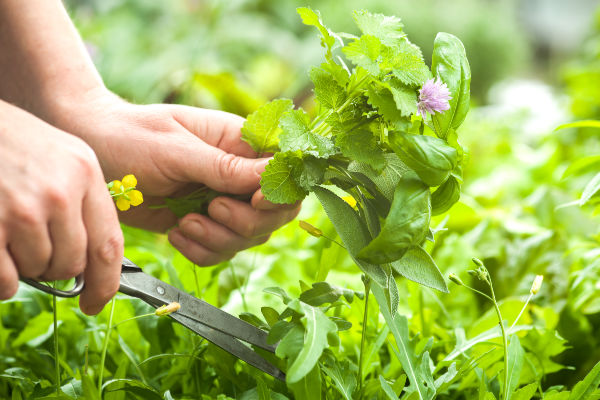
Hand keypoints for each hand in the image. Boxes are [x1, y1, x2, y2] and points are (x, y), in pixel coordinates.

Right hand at [0, 101, 122, 314]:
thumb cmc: (12, 144)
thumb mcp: (62, 157)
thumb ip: (82, 202)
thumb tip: (89, 262)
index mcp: (84, 174)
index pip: (108, 244)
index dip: (106, 283)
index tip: (96, 301)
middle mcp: (59, 192)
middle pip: (72, 263)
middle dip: (55, 267)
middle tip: (33, 245)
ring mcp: (23, 208)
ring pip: (38, 270)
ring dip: (24, 265)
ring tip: (9, 231)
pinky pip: (7, 281)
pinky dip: (2, 280)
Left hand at [52, 92, 299, 265]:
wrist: (91, 151)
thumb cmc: (131, 136)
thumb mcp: (178, 149)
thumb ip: (225, 167)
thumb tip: (273, 174)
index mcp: (241, 144)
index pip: (284, 172)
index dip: (279, 193)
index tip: (252, 201)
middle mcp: (239, 174)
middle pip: (275, 213)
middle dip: (245, 222)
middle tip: (211, 209)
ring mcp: (223, 201)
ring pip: (250, 237)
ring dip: (219, 239)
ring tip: (184, 222)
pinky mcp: (203, 224)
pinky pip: (221, 251)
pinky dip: (202, 251)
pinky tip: (176, 234)